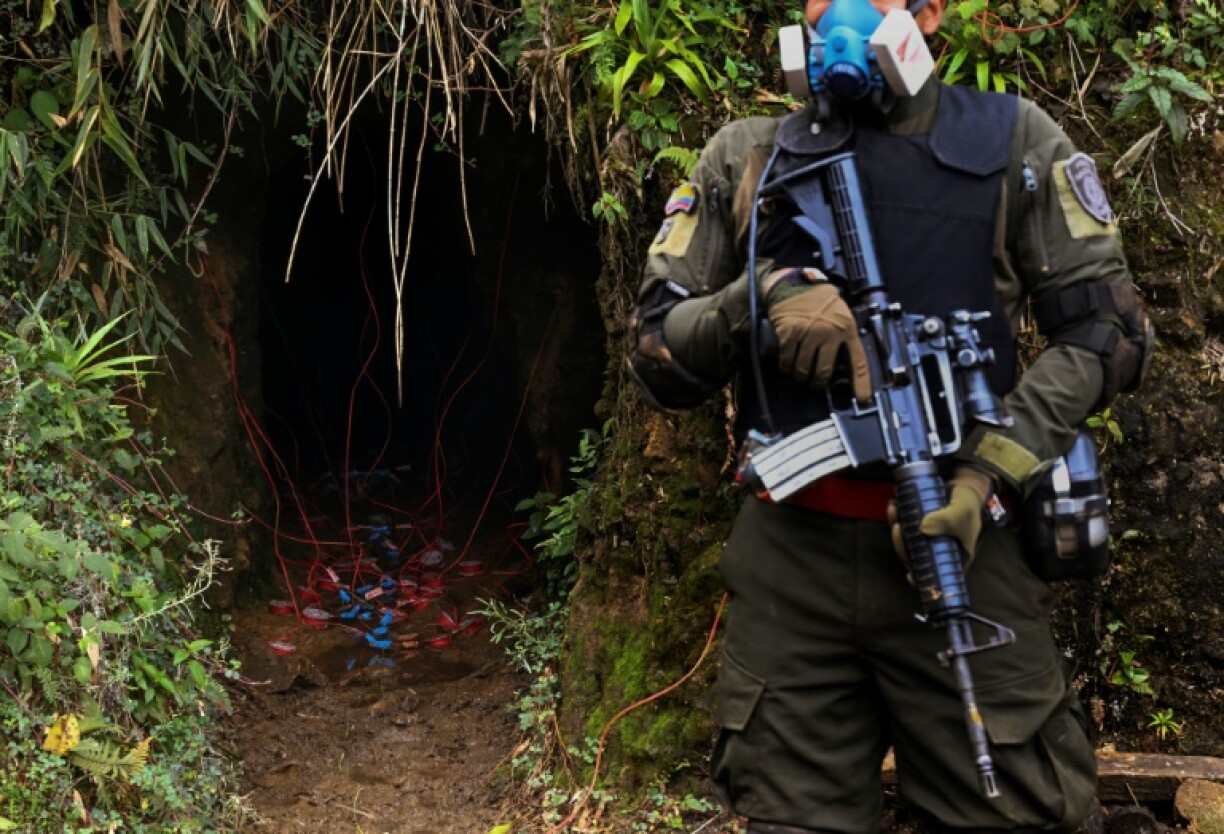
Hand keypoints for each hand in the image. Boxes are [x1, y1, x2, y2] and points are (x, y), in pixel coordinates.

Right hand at [762, 268, 871, 402]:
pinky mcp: (790, 333)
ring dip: (800, 376)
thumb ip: (843, 335)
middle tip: (813, 384)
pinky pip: (787, 360)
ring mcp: (809, 332)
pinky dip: (786, 367)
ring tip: (799, 375)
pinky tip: (787, 367)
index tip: (863, 398)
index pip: (858, 361)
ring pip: (803, 368)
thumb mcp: (841, 314)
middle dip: (816, 382)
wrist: (795, 284)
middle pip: (823, 371)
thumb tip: (843, 364)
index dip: (861, 382)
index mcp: (847, 329)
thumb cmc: (819, 301)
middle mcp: (830, 332)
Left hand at [890, 468, 994, 568]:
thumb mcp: (961, 512)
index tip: (909, 575)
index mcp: (953, 557)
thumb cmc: (968, 505)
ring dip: (897, 530)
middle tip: (897, 527)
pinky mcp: (921, 526)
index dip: (923, 579)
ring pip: (908, 543)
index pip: (937, 574)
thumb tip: (922, 528)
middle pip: (916, 559)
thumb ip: (945, 519)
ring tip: (893, 510)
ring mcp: (929, 539)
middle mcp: (939, 551)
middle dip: (902, 546)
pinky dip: (899, 517)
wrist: (966, 486)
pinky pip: (906, 527)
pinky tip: (894, 505)